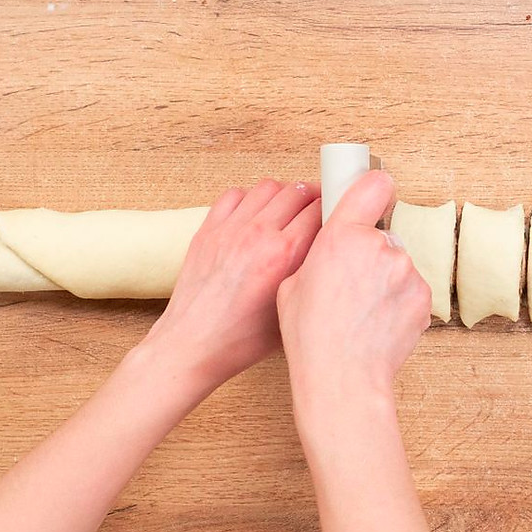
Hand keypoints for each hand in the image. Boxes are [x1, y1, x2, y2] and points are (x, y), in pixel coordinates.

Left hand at [145, 179, 321, 391]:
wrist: (194, 345)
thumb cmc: (241, 339)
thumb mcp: (292, 309)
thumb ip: (310, 274)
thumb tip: (323, 250)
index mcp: (285, 255)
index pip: (319, 210)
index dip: (333, 208)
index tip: (337, 212)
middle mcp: (258, 235)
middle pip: (297, 192)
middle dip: (313, 196)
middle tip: (318, 205)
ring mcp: (230, 229)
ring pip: (268, 187)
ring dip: (283, 193)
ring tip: (288, 207)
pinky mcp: (208, 230)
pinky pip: (234, 195)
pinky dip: (250, 197)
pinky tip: (255, 213)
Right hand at [277, 171, 430, 399]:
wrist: (343, 376)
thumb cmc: (311, 336)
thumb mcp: (293, 282)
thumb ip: (319, 254)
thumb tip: (331, 248)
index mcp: (341, 236)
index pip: (371, 186)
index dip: (374, 186)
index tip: (376, 187)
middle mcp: (379, 246)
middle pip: (381, 236)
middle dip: (369, 254)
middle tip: (351, 285)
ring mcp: (406, 271)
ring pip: (397, 266)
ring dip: (385, 280)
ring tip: (362, 311)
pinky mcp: (424, 296)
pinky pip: (411, 290)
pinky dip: (399, 302)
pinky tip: (378, 322)